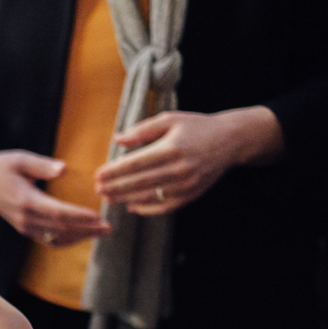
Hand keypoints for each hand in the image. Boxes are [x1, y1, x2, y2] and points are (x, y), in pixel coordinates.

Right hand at [0, 147, 110, 245]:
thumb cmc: (3, 166)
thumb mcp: (20, 160)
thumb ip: (42, 165)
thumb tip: (64, 169)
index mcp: (25, 201)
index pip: (57, 212)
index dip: (78, 216)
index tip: (97, 216)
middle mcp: (25, 218)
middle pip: (61, 228)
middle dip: (87, 229)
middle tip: (108, 227)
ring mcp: (24, 227)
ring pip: (56, 238)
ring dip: (80, 237)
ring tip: (101, 232)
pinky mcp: (25, 230)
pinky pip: (49, 240)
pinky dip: (67, 240)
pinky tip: (82, 234)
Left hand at [95, 107, 283, 215]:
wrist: (229, 141)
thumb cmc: (195, 127)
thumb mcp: (170, 119)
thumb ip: (143, 129)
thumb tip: (118, 139)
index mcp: (172, 147)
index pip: (136, 163)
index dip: (115, 171)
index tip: (98, 174)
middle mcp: (180, 168)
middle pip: (140, 182)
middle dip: (116, 187)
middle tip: (98, 189)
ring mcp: (186, 185)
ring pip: (150, 196)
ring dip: (127, 199)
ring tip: (109, 198)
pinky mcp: (191, 195)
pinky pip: (165, 207)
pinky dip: (147, 209)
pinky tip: (132, 206)